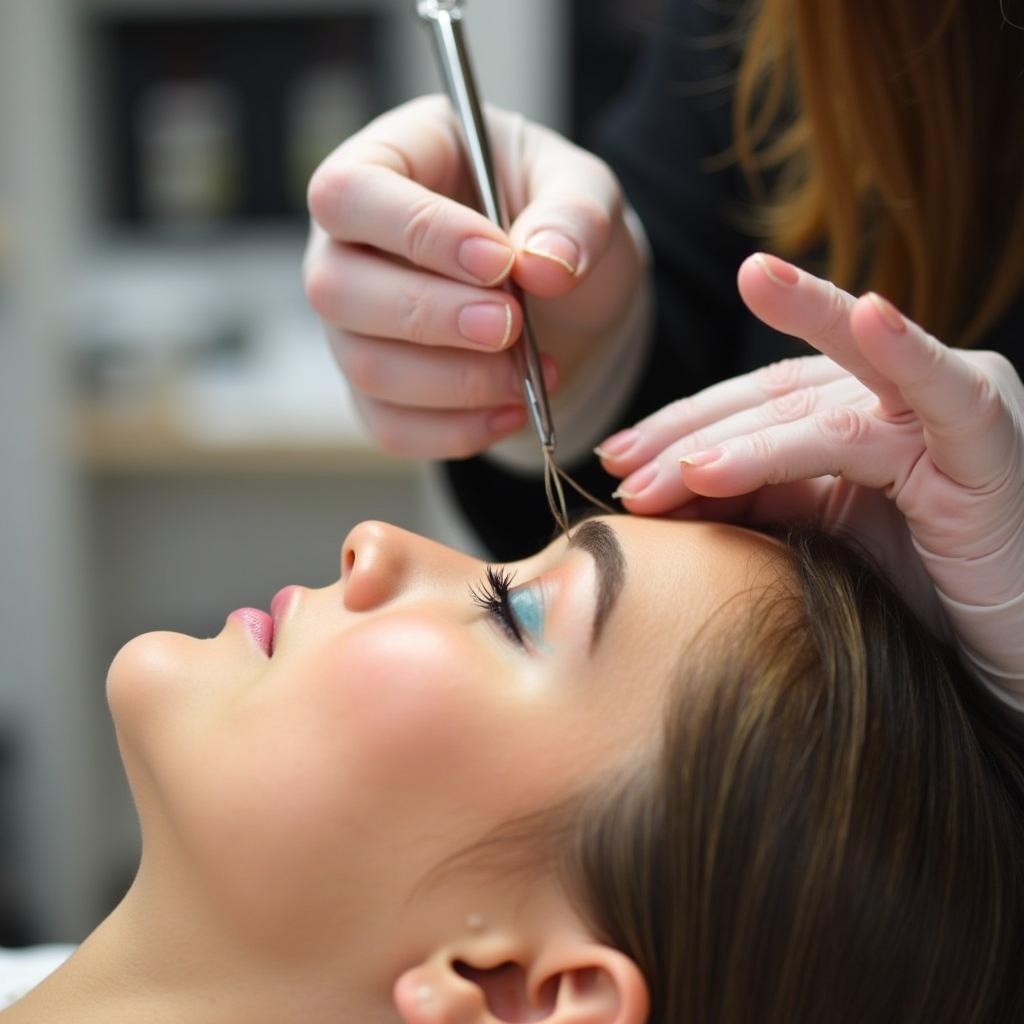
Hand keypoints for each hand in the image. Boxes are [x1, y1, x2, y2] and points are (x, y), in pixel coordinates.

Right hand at [304, 95, 644, 458]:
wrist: (568, 301)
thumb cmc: (556, 222)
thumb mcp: (585, 192)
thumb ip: (574, 216)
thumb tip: (544, 266)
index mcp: (384, 164)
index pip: (349, 193)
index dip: (416, 231)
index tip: (499, 261)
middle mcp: (346, 248)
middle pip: (336, 288)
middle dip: (431, 315)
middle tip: (512, 325)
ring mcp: (353, 327)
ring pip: (365, 366)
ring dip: (454, 381)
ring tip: (530, 372)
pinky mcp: (376, 392)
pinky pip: (390, 426)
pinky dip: (456, 430)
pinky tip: (512, 411)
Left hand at [599, 254, 1023, 692]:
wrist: (1013, 643)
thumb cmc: (921, 591)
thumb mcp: (822, 533)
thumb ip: (761, 496)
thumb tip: (662, 487)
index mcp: (861, 412)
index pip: (756, 403)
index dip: (683, 426)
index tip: (616, 456)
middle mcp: (900, 395)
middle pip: (775, 396)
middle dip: (691, 433)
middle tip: (621, 464)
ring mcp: (946, 408)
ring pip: (826, 403)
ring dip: (746, 437)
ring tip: (680, 470)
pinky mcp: (989, 437)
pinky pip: (942, 390)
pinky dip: (904, 350)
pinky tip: (866, 315)